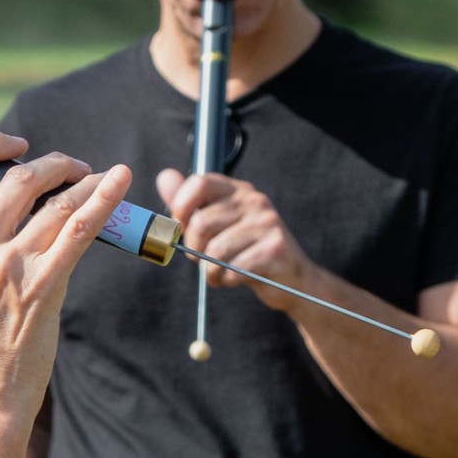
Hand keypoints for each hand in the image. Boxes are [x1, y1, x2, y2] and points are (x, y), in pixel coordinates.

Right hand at [0, 134, 131, 432]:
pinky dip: (104, 201)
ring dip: (84, 182)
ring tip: (100, 176)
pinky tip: (118, 183)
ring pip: (55, 203)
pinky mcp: (45, 288)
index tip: (15, 145)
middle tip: (72, 167)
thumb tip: (10, 217)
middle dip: (51, 164)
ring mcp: (10, 268)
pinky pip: (80, 231)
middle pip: (18, 180)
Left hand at [157, 167, 317, 310]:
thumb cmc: (246, 250)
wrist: (293, 279)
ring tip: (221, 271)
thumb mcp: (217, 223)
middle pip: (201, 223)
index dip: (180, 208)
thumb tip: (164, 176)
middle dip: (194, 249)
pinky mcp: (274, 249)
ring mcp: (267, 223)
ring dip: (210, 270)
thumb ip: (188, 203)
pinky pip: (232, 269)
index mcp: (237, 190)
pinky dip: (226, 280)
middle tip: (204, 258)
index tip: (182, 227)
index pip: (199, 182)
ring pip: (214, 251)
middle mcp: (254, 201)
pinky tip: (236, 279)